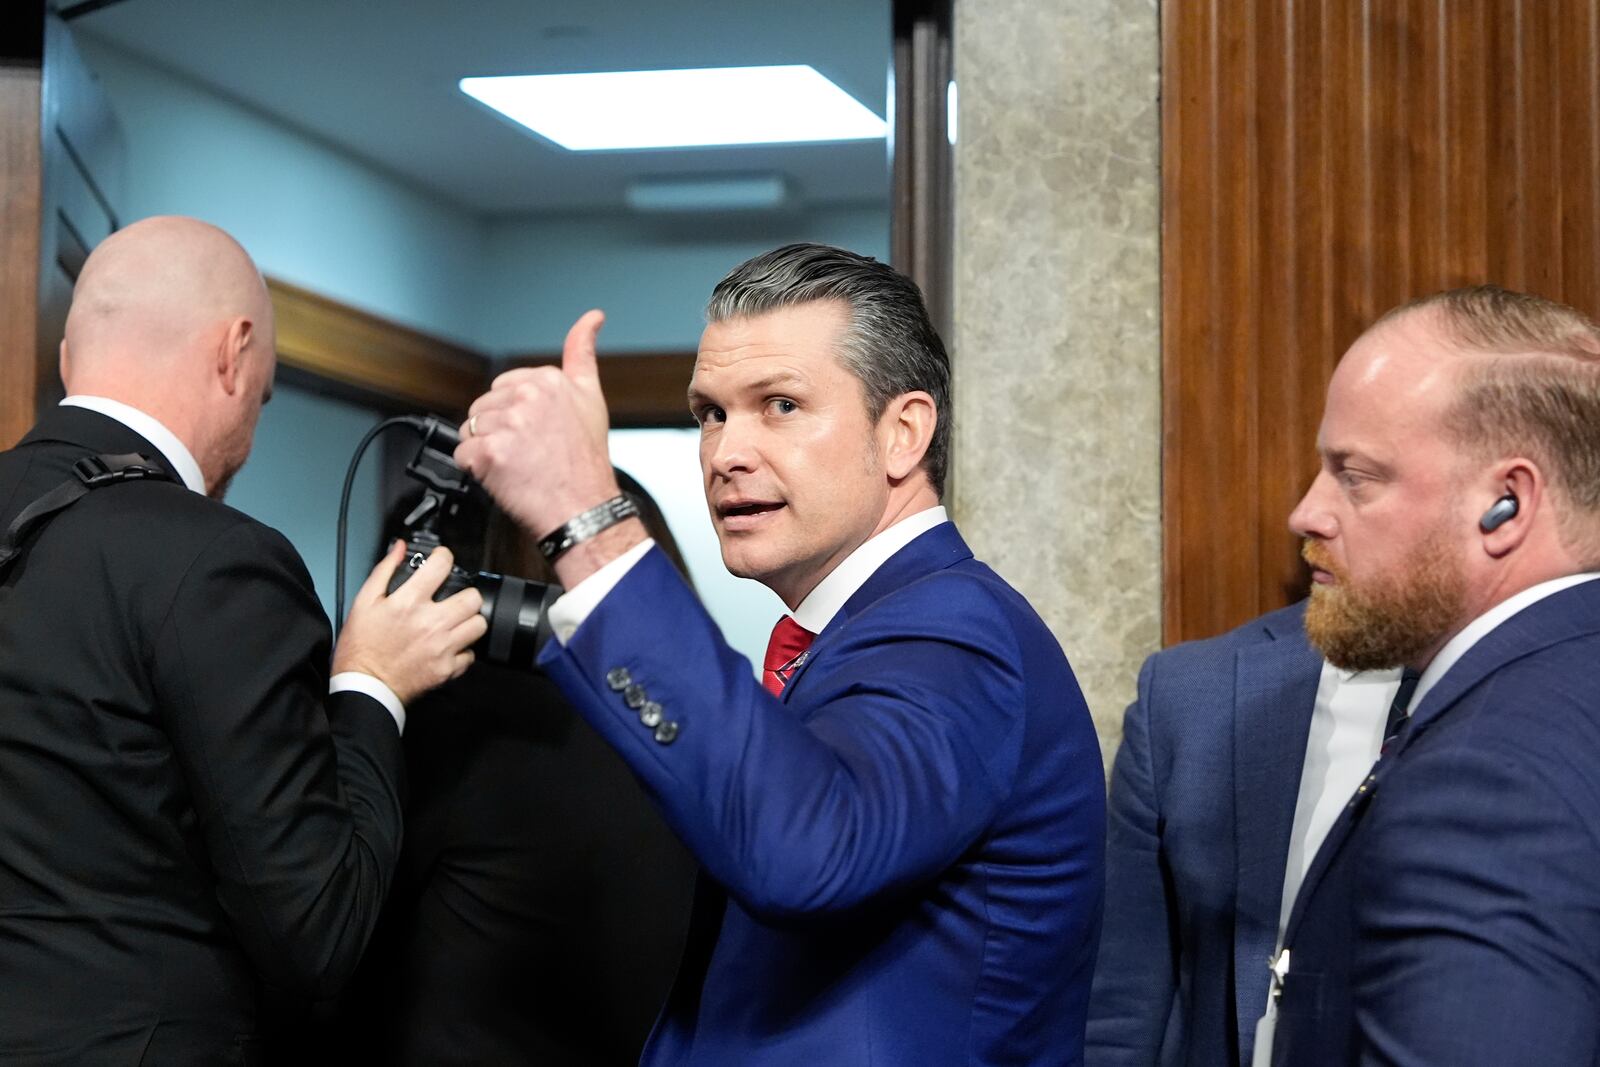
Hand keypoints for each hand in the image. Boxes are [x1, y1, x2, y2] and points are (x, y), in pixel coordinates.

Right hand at [332, 541, 486, 704]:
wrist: (364, 687)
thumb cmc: (361, 648)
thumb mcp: (364, 602)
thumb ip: (384, 571)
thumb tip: (400, 548)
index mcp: (409, 602)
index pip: (441, 565)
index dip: (444, 557)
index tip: (442, 560)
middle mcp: (430, 623)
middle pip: (472, 597)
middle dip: (465, 593)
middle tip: (454, 598)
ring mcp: (442, 647)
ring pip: (478, 625)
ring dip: (469, 621)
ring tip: (455, 622)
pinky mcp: (447, 668)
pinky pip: (470, 654)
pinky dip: (463, 650)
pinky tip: (449, 646)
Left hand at [454, 310, 620, 537]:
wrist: (584, 507)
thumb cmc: (586, 462)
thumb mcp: (591, 398)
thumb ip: (582, 352)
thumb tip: (591, 318)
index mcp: (548, 380)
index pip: (504, 388)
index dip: (515, 415)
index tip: (536, 433)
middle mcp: (528, 397)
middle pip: (483, 408)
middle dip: (498, 431)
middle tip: (527, 453)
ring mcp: (508, 424)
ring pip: (470, 431)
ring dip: (485, 451)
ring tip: (516, 465)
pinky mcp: (490, 452)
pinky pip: (462, 455)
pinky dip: (477, 471)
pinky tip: (504, 476)